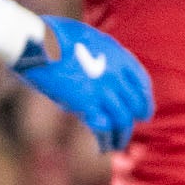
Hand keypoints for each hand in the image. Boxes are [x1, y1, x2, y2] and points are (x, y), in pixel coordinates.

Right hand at [15, 15, 153, 149]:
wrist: (39, 42)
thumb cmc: (54, 36)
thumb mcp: (88, 38)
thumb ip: (99, 55)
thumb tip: (97, 66)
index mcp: (119, 56)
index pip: (141, 82)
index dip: (144, 99)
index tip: (143, 112)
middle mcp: (117, 75)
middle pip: (134, 104)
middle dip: (134, 119)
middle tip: (128, 129)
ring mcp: (103, 91)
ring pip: (122, 120)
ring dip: (121, 136)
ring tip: (116, 146)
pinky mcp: (85, 104)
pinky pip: (103, 128)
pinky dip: (104, 140)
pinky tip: (102, 148)